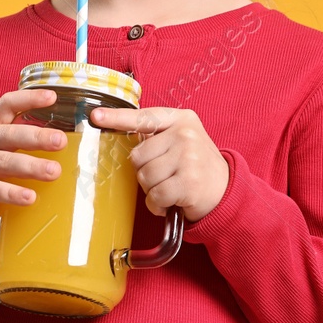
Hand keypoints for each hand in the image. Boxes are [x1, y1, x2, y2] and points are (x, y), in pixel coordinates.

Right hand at [0, 88, 67, 230]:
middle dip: (36, 137)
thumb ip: (26, 142)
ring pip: (3, 162)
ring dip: (30, 166)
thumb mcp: (4, 148)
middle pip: (8, 134)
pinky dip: (11, 193)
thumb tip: (76, 144)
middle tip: (61, 141)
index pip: (7, 104)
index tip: (53, 97)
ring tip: (54, 172)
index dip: (28, 99)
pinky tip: (30, 198)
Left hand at [88, 106, 228, 222]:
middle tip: (165, 176)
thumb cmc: (196, 165)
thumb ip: (158, 135)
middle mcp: (185, 134)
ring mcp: (188, 158)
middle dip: (145, 172)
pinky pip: (155, 196)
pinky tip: (171, 202)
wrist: (226, 189)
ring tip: (170, 189)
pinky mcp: (188, 183)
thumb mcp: (182, 139)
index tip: (96, 117)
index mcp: (181, 119)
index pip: (143, 117)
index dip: (118, 118)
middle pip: (137, 156)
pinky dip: (158, 205)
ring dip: (152, 190)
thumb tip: (118, 135)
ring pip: (144, 177)